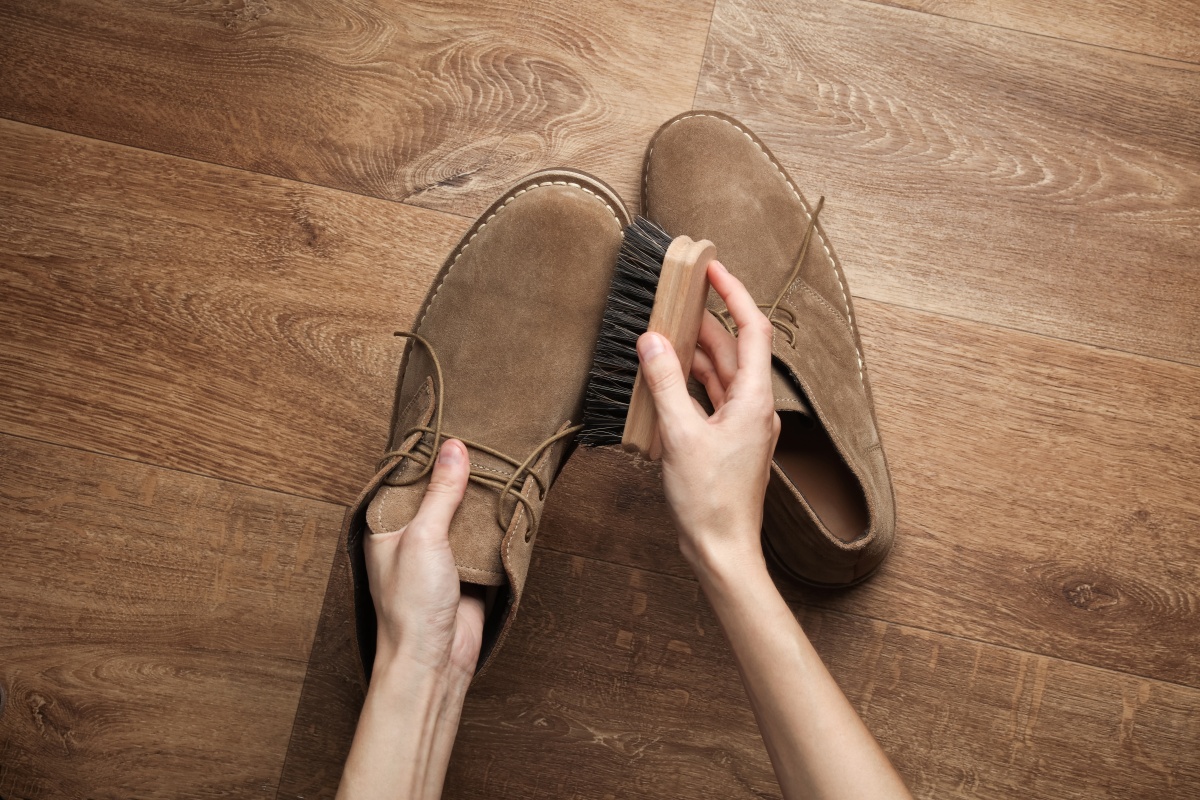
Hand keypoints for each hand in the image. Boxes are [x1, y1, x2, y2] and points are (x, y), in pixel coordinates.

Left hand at [364, 439, 484, 678]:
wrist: (435, 661)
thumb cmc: (410, 606)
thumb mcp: (423, 537)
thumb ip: (441, 492)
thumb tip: (454, 448)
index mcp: (387, 527)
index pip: (407, 480)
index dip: (427, 455)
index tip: (451, 426)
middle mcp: (412, 538)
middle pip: (439, 495)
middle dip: (461, 474)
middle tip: (487, 440)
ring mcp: (442, 555)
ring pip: (465, 516)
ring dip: (482, 499)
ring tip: (504, 463)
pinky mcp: (468, 572)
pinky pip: (484, 540)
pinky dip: (497, 525)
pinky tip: (512, 502)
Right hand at [635, 260, 780, 578]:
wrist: (722, 549)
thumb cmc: (709, 500)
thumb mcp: (679, 435)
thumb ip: (665, 383)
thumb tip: (653, 341)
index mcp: (753, 400)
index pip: (751, 330)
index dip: (734, 295)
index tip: (713, 269)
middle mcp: (754, 408)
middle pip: (733, 349)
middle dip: (707, 320)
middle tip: (679, 294)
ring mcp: (742, 425)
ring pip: (720, 374)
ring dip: (695, 351)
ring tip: (666, 328)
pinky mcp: (728, 441)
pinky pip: (711, 397)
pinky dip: (691, 381)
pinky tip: (667, 374)